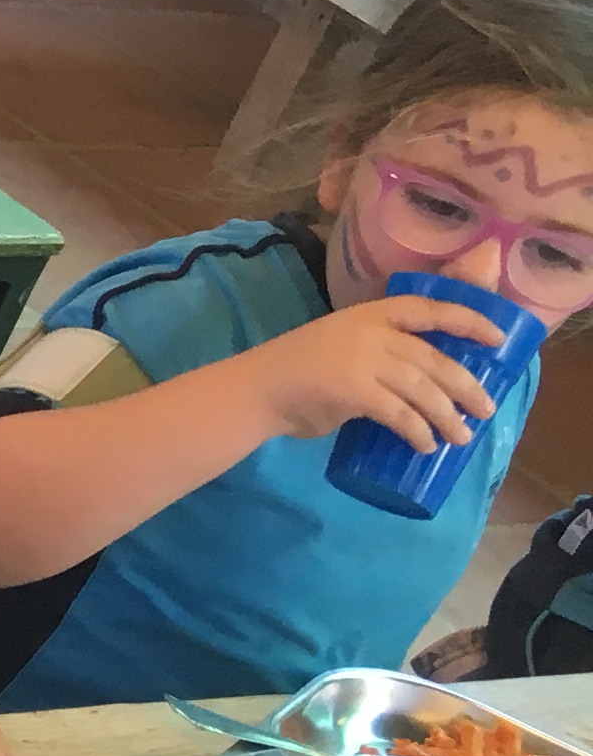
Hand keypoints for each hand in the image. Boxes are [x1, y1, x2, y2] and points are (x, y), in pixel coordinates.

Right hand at [238, 291, 519, 450]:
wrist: (258, 388)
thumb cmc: (300, 369)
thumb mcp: (343, 344)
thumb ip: (379, 354)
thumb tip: (422, 383)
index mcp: (370, 315)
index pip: (429, 310)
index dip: (467, 320)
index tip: (497, 338)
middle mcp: (370, 333)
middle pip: (434, 359)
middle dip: (466, 386)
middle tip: (486, 409)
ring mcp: (361, 361)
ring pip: (423, 390)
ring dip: (447, 417)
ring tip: (461, 437)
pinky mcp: (353, 391)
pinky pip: (399, 414)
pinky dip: (417, 432)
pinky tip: (425, 445)